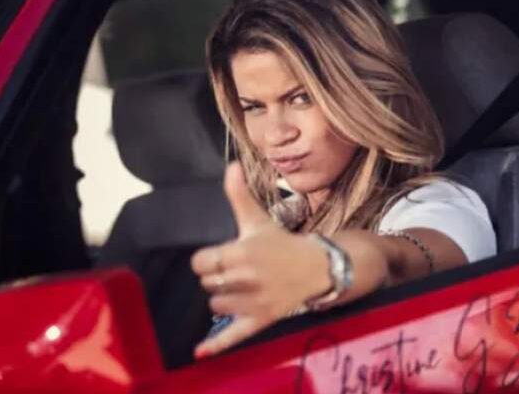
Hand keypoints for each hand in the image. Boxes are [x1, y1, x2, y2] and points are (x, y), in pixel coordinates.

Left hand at [190, 162, 331, 357]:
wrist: (318, 267)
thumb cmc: (282, 242)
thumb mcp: (259, 219)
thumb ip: (239, 194)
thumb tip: (231, 165)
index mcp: (242, 252)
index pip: (201, 262)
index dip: (207, 260)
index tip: (220, 257)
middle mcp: (247, 278)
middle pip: (207, 284)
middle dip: (217, 277)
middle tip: (236, 271)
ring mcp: (254, 301)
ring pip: (215, 305)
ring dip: (223, 298)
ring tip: (242, 288)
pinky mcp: (261, 320)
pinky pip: (234, 335)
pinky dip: (217, 344)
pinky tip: (200, 353)